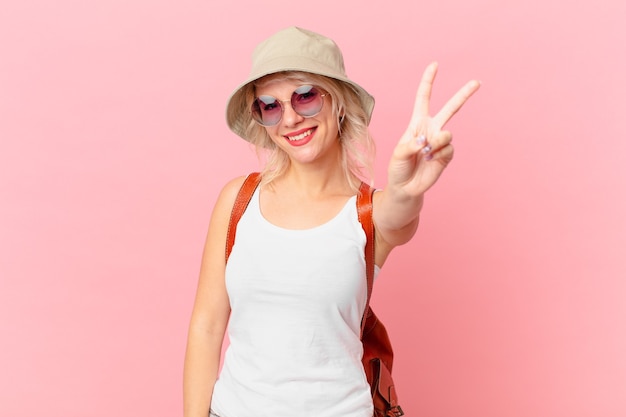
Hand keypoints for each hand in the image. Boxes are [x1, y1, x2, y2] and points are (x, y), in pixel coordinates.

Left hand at [387, 62, 479, 197]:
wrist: (405, 187)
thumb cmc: (398, 167)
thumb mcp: (399, 153)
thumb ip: (412, 144)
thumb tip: (430, 140)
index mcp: (417, 123)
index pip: (424, 98)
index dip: (428, 82)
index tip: (435, 65)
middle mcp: (431, 129)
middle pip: (450, 108)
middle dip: (463, 95)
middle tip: (477, 82)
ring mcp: (440, 142)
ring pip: (446, 134)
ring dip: (435, 144)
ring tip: (425, 153)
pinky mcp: (447, 155)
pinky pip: (448, 150)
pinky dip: (438, 155)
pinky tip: (430, 161)